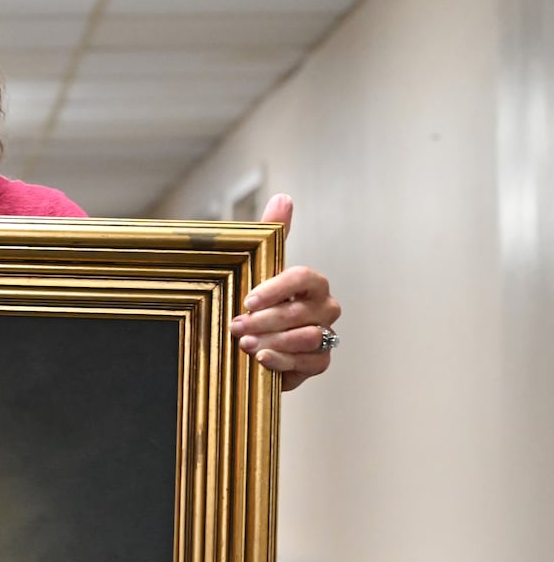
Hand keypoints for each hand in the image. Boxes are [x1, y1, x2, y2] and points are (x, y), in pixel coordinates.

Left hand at [229, 194, 340, 390]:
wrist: (256, 339)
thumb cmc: (259, 300)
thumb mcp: (259, 267)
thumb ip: (272, 233)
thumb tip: (283, 199)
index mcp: (311, 283)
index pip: (303, 278)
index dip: (276, 289)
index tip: (248, 300)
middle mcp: (324, 307)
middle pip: (300, 312)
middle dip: (265, 320)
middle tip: (237, 326)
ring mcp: (325, 335)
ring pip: (307, 338)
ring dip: (273, 341)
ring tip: (245, 343)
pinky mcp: (320, 360)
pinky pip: (310, 363)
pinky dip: (284, 362)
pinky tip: (262, 359)